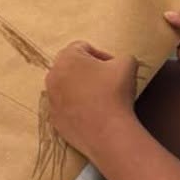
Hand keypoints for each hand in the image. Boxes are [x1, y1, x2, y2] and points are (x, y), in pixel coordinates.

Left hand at [45, 41, 138, 161]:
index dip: (101, 55)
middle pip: (71, 67)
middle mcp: (53, 76)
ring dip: (81, 89)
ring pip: (66, 88)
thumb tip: (118, 64)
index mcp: (67, 57)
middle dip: (88, 71)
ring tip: (99, 98)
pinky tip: (93, 114)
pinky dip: (76, 108)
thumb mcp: (127, 63)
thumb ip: (121, 57)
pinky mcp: (54, 119)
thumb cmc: (115, 93)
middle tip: (106, 81)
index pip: (83, 48)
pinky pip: (65, 108)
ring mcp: (51, 99)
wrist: (109, 132)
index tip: (112, 68)